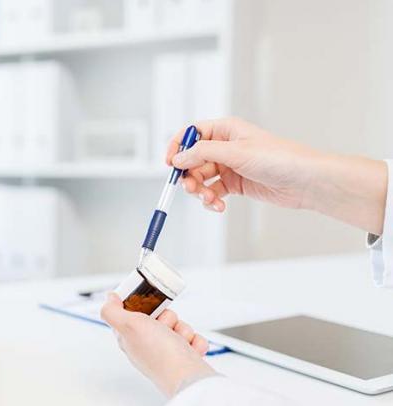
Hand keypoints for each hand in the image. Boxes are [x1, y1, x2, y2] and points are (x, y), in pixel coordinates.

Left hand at [101, 294, 213, 396]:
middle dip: (168, 317)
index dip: (141, 304)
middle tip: (164, 325)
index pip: (132, 313)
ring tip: (179, 341)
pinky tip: (190, 349)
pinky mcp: (185, 356)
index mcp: (130, 337)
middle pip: (160, 316)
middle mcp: (148, 344)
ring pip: (179, 325)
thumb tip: (109, 298)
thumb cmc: (158, 355)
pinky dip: (195, 342)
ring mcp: (167, 351)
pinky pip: (194, 338)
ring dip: (183, 330)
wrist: (188, 378)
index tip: (148, 300)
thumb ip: (113, 311)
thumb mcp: (128, 326)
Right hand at [165, 117, 324, 212]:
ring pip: (201, 178)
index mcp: (225, 130)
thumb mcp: (236, 152)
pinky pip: (213, 192)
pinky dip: (211, 200)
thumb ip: (203, 153)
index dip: (178, 147)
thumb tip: (178, 158)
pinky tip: (218, 205)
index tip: (170, 163)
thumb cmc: (280, 158)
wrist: (305, 181)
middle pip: (193, 160)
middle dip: (189, 176)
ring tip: (209, 199)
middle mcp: (225, 147)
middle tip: (190, 188)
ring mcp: (230, 166)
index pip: (192, 134)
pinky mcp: (235, 184)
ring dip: (200, 191)